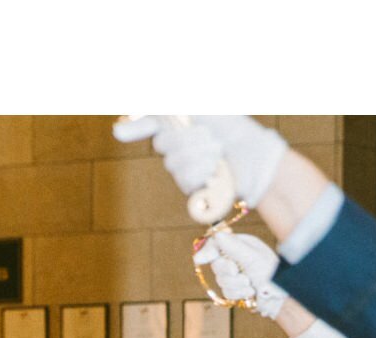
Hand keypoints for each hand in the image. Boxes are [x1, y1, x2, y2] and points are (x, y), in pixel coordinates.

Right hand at [115, 116, 287, 207]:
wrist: (255, 154)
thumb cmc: (232, 129)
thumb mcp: (202, 110)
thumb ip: (170, 110)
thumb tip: (128, 120)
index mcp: (175, 126)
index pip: (145, 125)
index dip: (134, 127)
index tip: (121, 130)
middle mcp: (176, 148)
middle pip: (163, 145)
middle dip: (189, 139)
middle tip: (210, 136)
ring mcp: (183, 170)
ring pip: (175, 163)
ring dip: (201, 155)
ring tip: (218, 153)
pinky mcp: (193, 189)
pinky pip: (186, 181)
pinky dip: (204, 173)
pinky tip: (215, 171)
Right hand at [192, 231, 285, 317]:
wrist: (281, 297)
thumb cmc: (272, 273)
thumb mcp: (253, 257)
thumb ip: (234, 247)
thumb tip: (218, 234)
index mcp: (240, 245)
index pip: (216, 244)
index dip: (207, 251)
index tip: (201, 259)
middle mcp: (235, 258)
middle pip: (216, 264)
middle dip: (226, 271)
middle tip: (237, 271)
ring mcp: (235, 274)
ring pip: (221, 280)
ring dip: (235, 285)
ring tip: (250, 285)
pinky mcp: (235, 289)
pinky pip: (226, 292)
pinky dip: (237, 294)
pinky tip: (250, 293)